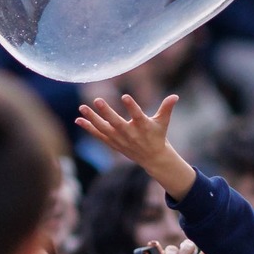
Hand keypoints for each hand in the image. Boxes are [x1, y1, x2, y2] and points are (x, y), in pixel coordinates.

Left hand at [75, 94, 196, 201]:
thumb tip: (175, 96)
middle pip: (116, 122)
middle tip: (97, 100)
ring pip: (104, 129)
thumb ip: (167, 108)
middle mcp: (130, 133)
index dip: (132, 106)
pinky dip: (89, 128)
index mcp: (143, 126)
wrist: (152, 158)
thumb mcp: (163, 122)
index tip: (125, 96)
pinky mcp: (113, 142)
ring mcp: (120, 139)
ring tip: (82, 107)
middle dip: (106, 112)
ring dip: (92, 119)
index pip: (137, 115)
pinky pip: (99, 135)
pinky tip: (78, 120)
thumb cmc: (157, 135)